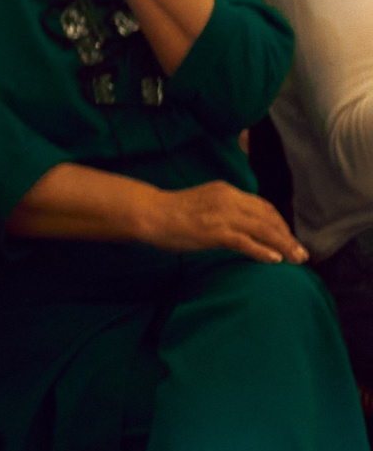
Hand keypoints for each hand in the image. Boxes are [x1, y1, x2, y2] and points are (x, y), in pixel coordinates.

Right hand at [143, 179, 308, 264]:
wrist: (149, 213)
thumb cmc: (170, 212)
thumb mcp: (203, 204)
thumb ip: (223, 211)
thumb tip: (241, 228)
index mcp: (226, 191)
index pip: (262, 206)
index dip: (279, 223)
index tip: (287, 237)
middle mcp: (229, 199)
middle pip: (268, 217)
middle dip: (287, 235)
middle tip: (301, 253)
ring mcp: (223, 215)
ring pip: (263, 229)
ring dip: (284, 245)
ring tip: (296, 258)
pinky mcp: (216, 231)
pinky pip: (247, 242)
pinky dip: (263, 251)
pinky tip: (275, 260)